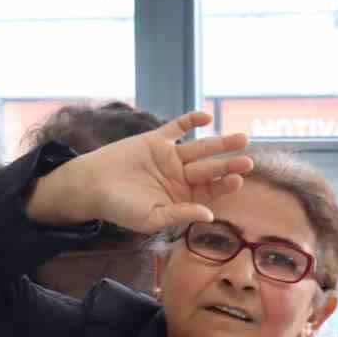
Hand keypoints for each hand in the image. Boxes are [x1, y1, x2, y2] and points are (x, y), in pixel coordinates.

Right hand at [27, 111, 252, 233]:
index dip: (224, 185)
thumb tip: (209, 214)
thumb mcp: (151, 218)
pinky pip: (177, 128)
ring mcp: (168, 156)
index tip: (236, 180)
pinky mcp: (155, 139)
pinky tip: (205, 118)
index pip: (210, 190)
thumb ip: (180, 214)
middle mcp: (179, 176)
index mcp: (181, 196)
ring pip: (200, 148)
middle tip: (247, 161)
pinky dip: (190, 121)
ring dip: (220, 143)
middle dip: (228, 164)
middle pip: (209, 168)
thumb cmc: (119, 208)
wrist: (91, 186)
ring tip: (241, 139)